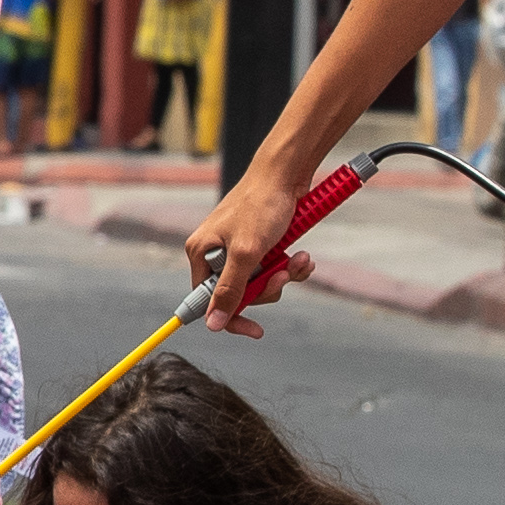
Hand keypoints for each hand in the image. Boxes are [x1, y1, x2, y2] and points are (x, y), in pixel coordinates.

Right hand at [182, 155, 329, 333]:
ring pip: (260, 282)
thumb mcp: (246, 253)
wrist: (286, 174)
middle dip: (266, 288)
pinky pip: (272, 268)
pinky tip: (301, 256)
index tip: (255, 330)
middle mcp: (216, 252)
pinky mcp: (259, 243)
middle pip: (238, 293)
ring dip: (283, 275)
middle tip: (283, 275)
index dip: (231, 317)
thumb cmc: (262, 205)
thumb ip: (230, 290)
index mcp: (202, 253)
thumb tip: (213, 324)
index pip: (208, 300)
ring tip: (298, 260)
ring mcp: (238, 248)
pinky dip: (290, 265)